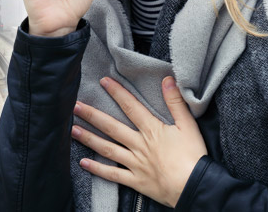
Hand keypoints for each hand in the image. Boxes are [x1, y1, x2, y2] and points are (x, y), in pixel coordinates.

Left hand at [71, 77, 206, 207]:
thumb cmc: (193, 156)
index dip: (117, 92)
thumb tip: (167, 80)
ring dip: (89, 138)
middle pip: (111, 127)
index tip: (103, 81)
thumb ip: (176, 102)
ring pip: (107, 149)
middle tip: (75, 106)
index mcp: (152, 130)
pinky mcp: (135, 180)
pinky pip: (113, 174)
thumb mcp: (188, 125)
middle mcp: (139, 145)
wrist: (195, 187)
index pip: (130, 106)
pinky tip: (83, 162)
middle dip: (92, 115)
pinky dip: (97, 169)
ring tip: (72, 130)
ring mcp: (135, 163)